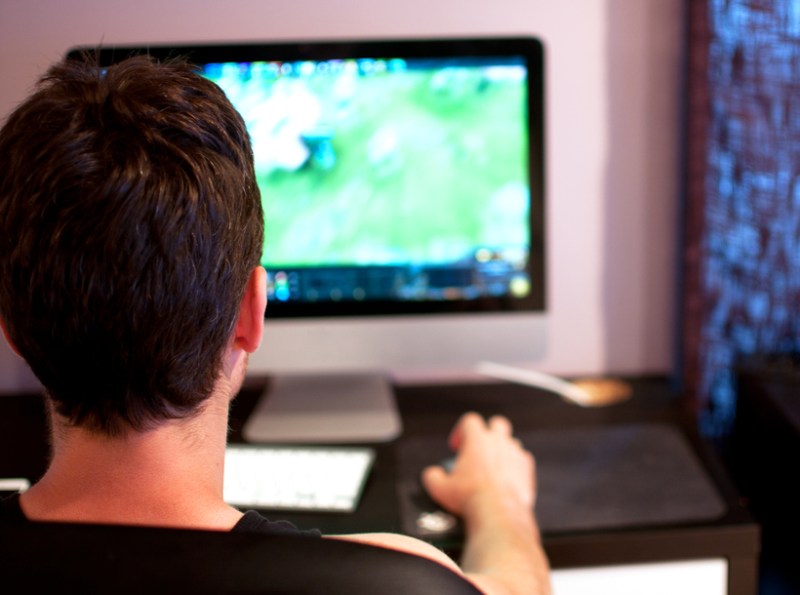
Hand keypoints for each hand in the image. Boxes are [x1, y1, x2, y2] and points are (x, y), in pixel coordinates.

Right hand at [421, 412, 535, 519]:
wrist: (498, 513)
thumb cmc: (470, 499)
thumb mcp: (440, 488)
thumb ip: (432, 476)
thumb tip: (432, 474)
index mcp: (477, 440)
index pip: (469, 421)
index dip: (461, 432)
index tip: (457, 447)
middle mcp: (498, 441)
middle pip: (496, 424)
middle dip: (488, 434)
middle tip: (479, 450)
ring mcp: (515, 453)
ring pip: (511, 442)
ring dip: (502, 451)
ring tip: (491, 468)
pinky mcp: (527, 469)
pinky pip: (523, 459)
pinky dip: (515, 466)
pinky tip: (506, 479)